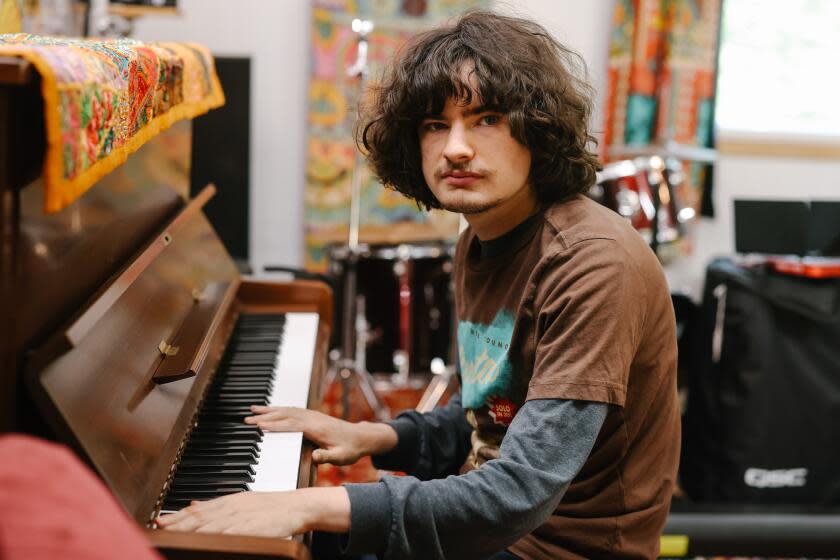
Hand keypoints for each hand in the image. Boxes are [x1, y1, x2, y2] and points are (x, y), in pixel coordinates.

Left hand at [156, 487, 349, 535]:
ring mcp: (240, 517)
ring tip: (172, 533)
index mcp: (228, 501)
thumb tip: (193, 506)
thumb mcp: (241, 501)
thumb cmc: (271, 507)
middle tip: (159, 527)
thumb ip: (217, 505)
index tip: (160, 520)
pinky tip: (202, 538)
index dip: (178, 516)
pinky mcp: (250, 527)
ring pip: (209, 524)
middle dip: (177, 523)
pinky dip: (213, 535)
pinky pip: (228, 532)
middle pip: (199, 517)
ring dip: (189, 529)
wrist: (297, 506)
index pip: (198, 509)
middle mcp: (231, 507)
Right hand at [245, 406, 397, 464]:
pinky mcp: (312, 416)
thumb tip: (315, 457)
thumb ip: (328, 457)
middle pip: (285, 415)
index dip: (276, 426)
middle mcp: (312, 418)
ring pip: (287, 410)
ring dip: (269, 410)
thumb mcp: (342, 457)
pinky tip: (269, 410)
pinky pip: (291, 410)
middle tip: (247, 420)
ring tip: (251, 410)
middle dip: (265, 416)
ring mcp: (312, 415)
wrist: (361, 437)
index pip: (292, 426)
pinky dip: (278, 409)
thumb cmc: (351, 449)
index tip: (260, 426)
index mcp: (317, 428)